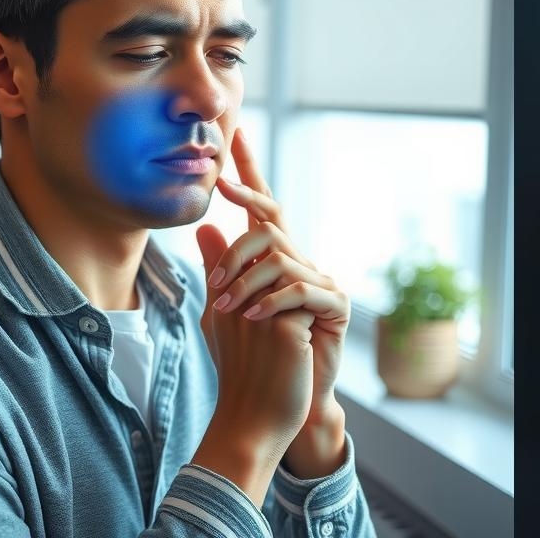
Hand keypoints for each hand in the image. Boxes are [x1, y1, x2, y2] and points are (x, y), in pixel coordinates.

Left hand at [195, 129, 349, 450]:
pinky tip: (252, 316)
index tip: (232, 135)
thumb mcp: (230, 305)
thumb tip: (204, 226)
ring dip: (244, 274)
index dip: (250, 172)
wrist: (282, 402)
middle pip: (275, 216)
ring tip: (224, 304)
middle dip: (248, 195)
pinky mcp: (335, 307)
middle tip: (220, 182)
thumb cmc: (257, 354)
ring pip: (280, 255)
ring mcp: (322, 282)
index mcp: (277, 259)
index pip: (262, 207)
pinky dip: (272, 301)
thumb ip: (221, 266)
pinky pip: (301, 290)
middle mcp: (302, 262)